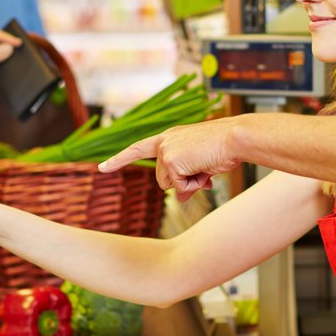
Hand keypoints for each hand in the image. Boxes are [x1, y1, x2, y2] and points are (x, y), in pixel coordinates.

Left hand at [99, 115, 243, 200]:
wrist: (235, 138)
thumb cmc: (223, 148)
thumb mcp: (201, 165)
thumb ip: (186, 178)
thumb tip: (181, 198)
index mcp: (169, 137)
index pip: (138, 149)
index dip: (119, 160)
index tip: (101, 168)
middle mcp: (163, 141)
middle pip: (162, 180)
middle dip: (183, 182)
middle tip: (204, 170)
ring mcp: (165, 151)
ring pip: (169, 185)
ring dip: (190, 183)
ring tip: (206, 167)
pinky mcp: (171, 160)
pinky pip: (180, 188)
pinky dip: (195, 184)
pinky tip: (205, 169)